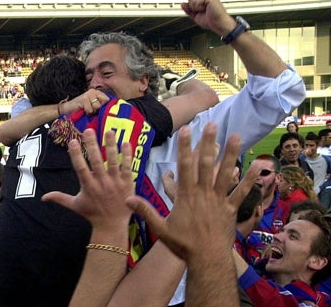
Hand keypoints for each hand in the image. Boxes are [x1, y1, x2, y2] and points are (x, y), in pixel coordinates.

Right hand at [42, 128, 133, 231]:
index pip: (80, 167)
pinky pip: (127, 168)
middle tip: (88, 130)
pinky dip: (127, 155)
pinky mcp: (127, 184)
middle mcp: (101, 183)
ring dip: (111, 145)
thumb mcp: (75, 205)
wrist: (111, 226)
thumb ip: (60, 198)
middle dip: (92, 145)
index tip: (72, 141)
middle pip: (96, 161)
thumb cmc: (92, 214)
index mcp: (88, 186)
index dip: (76, 154)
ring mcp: (115, 183)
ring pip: (113, 161)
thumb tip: (43, 197)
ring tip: (109, 131)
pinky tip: (127, 142)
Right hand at [62, 90, 109, 115]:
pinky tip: (82, 111)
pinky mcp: (83, 98)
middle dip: (98, 110)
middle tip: (91, 111)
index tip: (98, 111)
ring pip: (97, 107)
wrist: (67, 110)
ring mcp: (88, 94)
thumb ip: (101, 107)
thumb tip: (112, 112)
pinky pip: (90, 110)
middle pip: (103, 104)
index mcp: (98, 93)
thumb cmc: (82, 111)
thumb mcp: (94, 108)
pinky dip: (87, 113)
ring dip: (92, 112)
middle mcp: (94, 91)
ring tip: (86, 111)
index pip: (108, 100)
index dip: (104, 107)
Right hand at [125, 122, 260, 262]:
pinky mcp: (231, 209)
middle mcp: (203, 194)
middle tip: (212, 124)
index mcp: (186, 196)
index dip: (185, 147)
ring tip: (236, 136)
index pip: (184, 167)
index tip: (186, 130)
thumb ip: (145, 211)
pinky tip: (258, 166)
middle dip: (208, 143)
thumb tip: (127, 199)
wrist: (207, 260)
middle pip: (205, 164)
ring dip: (231, 154)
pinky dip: (249, 179)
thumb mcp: (161, 228)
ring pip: (225, 173)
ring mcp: (219, 200)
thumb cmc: (183, 245)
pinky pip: (241, 192)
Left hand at [181, 0, 235, 36]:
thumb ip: (188, 9)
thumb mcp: (195, 15)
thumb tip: (182, 4)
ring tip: (205, 9)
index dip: (192, 7)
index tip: (201, 11)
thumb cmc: (210, 20)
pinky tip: (207, 8)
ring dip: (196, 7)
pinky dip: (199, 7)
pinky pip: (196, 1)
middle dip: (193, 7)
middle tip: (203, 11)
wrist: (218, 25)